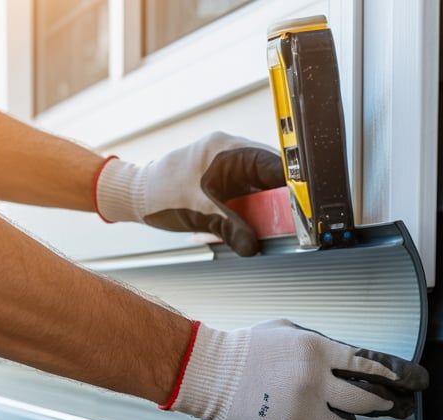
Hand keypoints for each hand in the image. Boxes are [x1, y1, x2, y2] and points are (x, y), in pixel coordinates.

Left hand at [94, 132, 284, 255]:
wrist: (135, 195)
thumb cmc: (159, 194)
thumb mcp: (200, 215)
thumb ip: (233, 230)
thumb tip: (255, 246)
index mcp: (227, 149)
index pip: (274, 163)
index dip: (294, 184)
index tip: (307, 204)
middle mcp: (230, 152)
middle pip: (271, 174)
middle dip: (282, 198)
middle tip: (293, 221)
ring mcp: (227, 165)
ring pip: (261, 185)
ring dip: (267, 205)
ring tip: (273, 225)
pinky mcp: (223, 179)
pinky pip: (248, 192)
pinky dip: (252, 208)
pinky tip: (251, 223)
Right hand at [163, 319, 428, 419]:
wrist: (209, 372)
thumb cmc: (246, 349)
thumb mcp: (289, 333)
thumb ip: (321, 347)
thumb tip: (351, 363)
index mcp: (317, 352)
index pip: (367, 366)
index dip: (391, 377)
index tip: (409, 383)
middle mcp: (314, 383)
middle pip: (364, 403)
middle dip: (374, 405)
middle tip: (375, 406)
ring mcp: (301, 413)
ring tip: (322, 417)